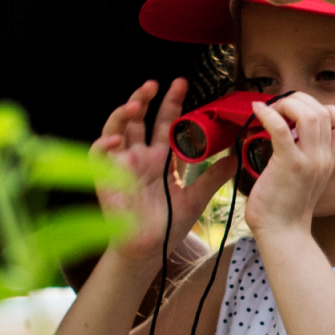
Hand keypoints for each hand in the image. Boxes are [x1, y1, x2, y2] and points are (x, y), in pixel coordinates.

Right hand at [93, 80, 230, 256]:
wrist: (151, 250)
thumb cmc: (169, 225)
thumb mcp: (197, 196)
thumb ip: (214, 176)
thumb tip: (236, 156)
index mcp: (160, 157)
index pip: (164, 122)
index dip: (171, 103)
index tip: (182, 84)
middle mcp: (140, 156)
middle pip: (139, 119)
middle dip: (145, 98)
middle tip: (156, 84)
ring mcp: (122, 165)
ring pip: (116, 128)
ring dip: (123, 113)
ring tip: (136, 104)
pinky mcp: (106, 178)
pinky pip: (99, 155)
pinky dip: (105, 144)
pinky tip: (117, 139)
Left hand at [240, 93, 334, 238]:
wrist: (283, 233)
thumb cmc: (286, 207)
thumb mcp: (307, 178)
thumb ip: (304, 155)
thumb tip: (285, 132)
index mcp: (329, 160)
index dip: (321, 109)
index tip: (298, 114)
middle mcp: (323, 158)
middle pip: (322, 111)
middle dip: (299, 100)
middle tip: (278, 108)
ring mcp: (309, 161)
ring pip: (308, 114)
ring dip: (287, 104)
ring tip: (271, 110)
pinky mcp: (289, 165)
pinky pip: (280, 128)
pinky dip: (268, 114)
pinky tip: (257, 111)